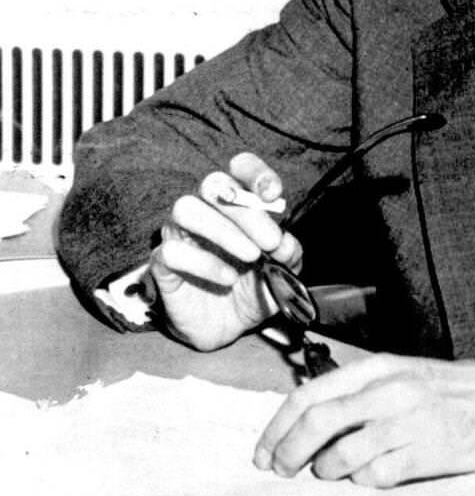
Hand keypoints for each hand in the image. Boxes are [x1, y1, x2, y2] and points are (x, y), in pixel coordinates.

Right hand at [148, 152, 301, 350]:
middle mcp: (207, 211)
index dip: (255, 173)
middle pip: (214, 184)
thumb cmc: (254, 289)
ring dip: (223, 230)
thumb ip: (289, 255)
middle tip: (269, 241)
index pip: (239, 168)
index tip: (272, 193)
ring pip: (186, 208)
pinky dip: (204, 264)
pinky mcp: (164, 263)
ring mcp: (181, 234)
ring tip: (250, 257)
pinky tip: (228, 278)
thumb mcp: (282, 273)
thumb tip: (286, 244)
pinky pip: (172, 250)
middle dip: (245, 209)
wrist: (229, 327)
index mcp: (238, 205)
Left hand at [252, 353, 474, 486]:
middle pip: (317, 422)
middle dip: (288, 452)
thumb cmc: (448, 390)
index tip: (263, 454)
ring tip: (329, 474)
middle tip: (280, 471)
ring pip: (343, 454)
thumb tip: (305, 422)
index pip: (309, 395)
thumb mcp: (400, 375)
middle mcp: (390, 390)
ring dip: (325, 471)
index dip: (276, 428)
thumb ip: (358, 393)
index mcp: (378, 368)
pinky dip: (363, 482)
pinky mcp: (429, 452)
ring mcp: (410, 421)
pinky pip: (377, 476)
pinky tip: (369, 477)